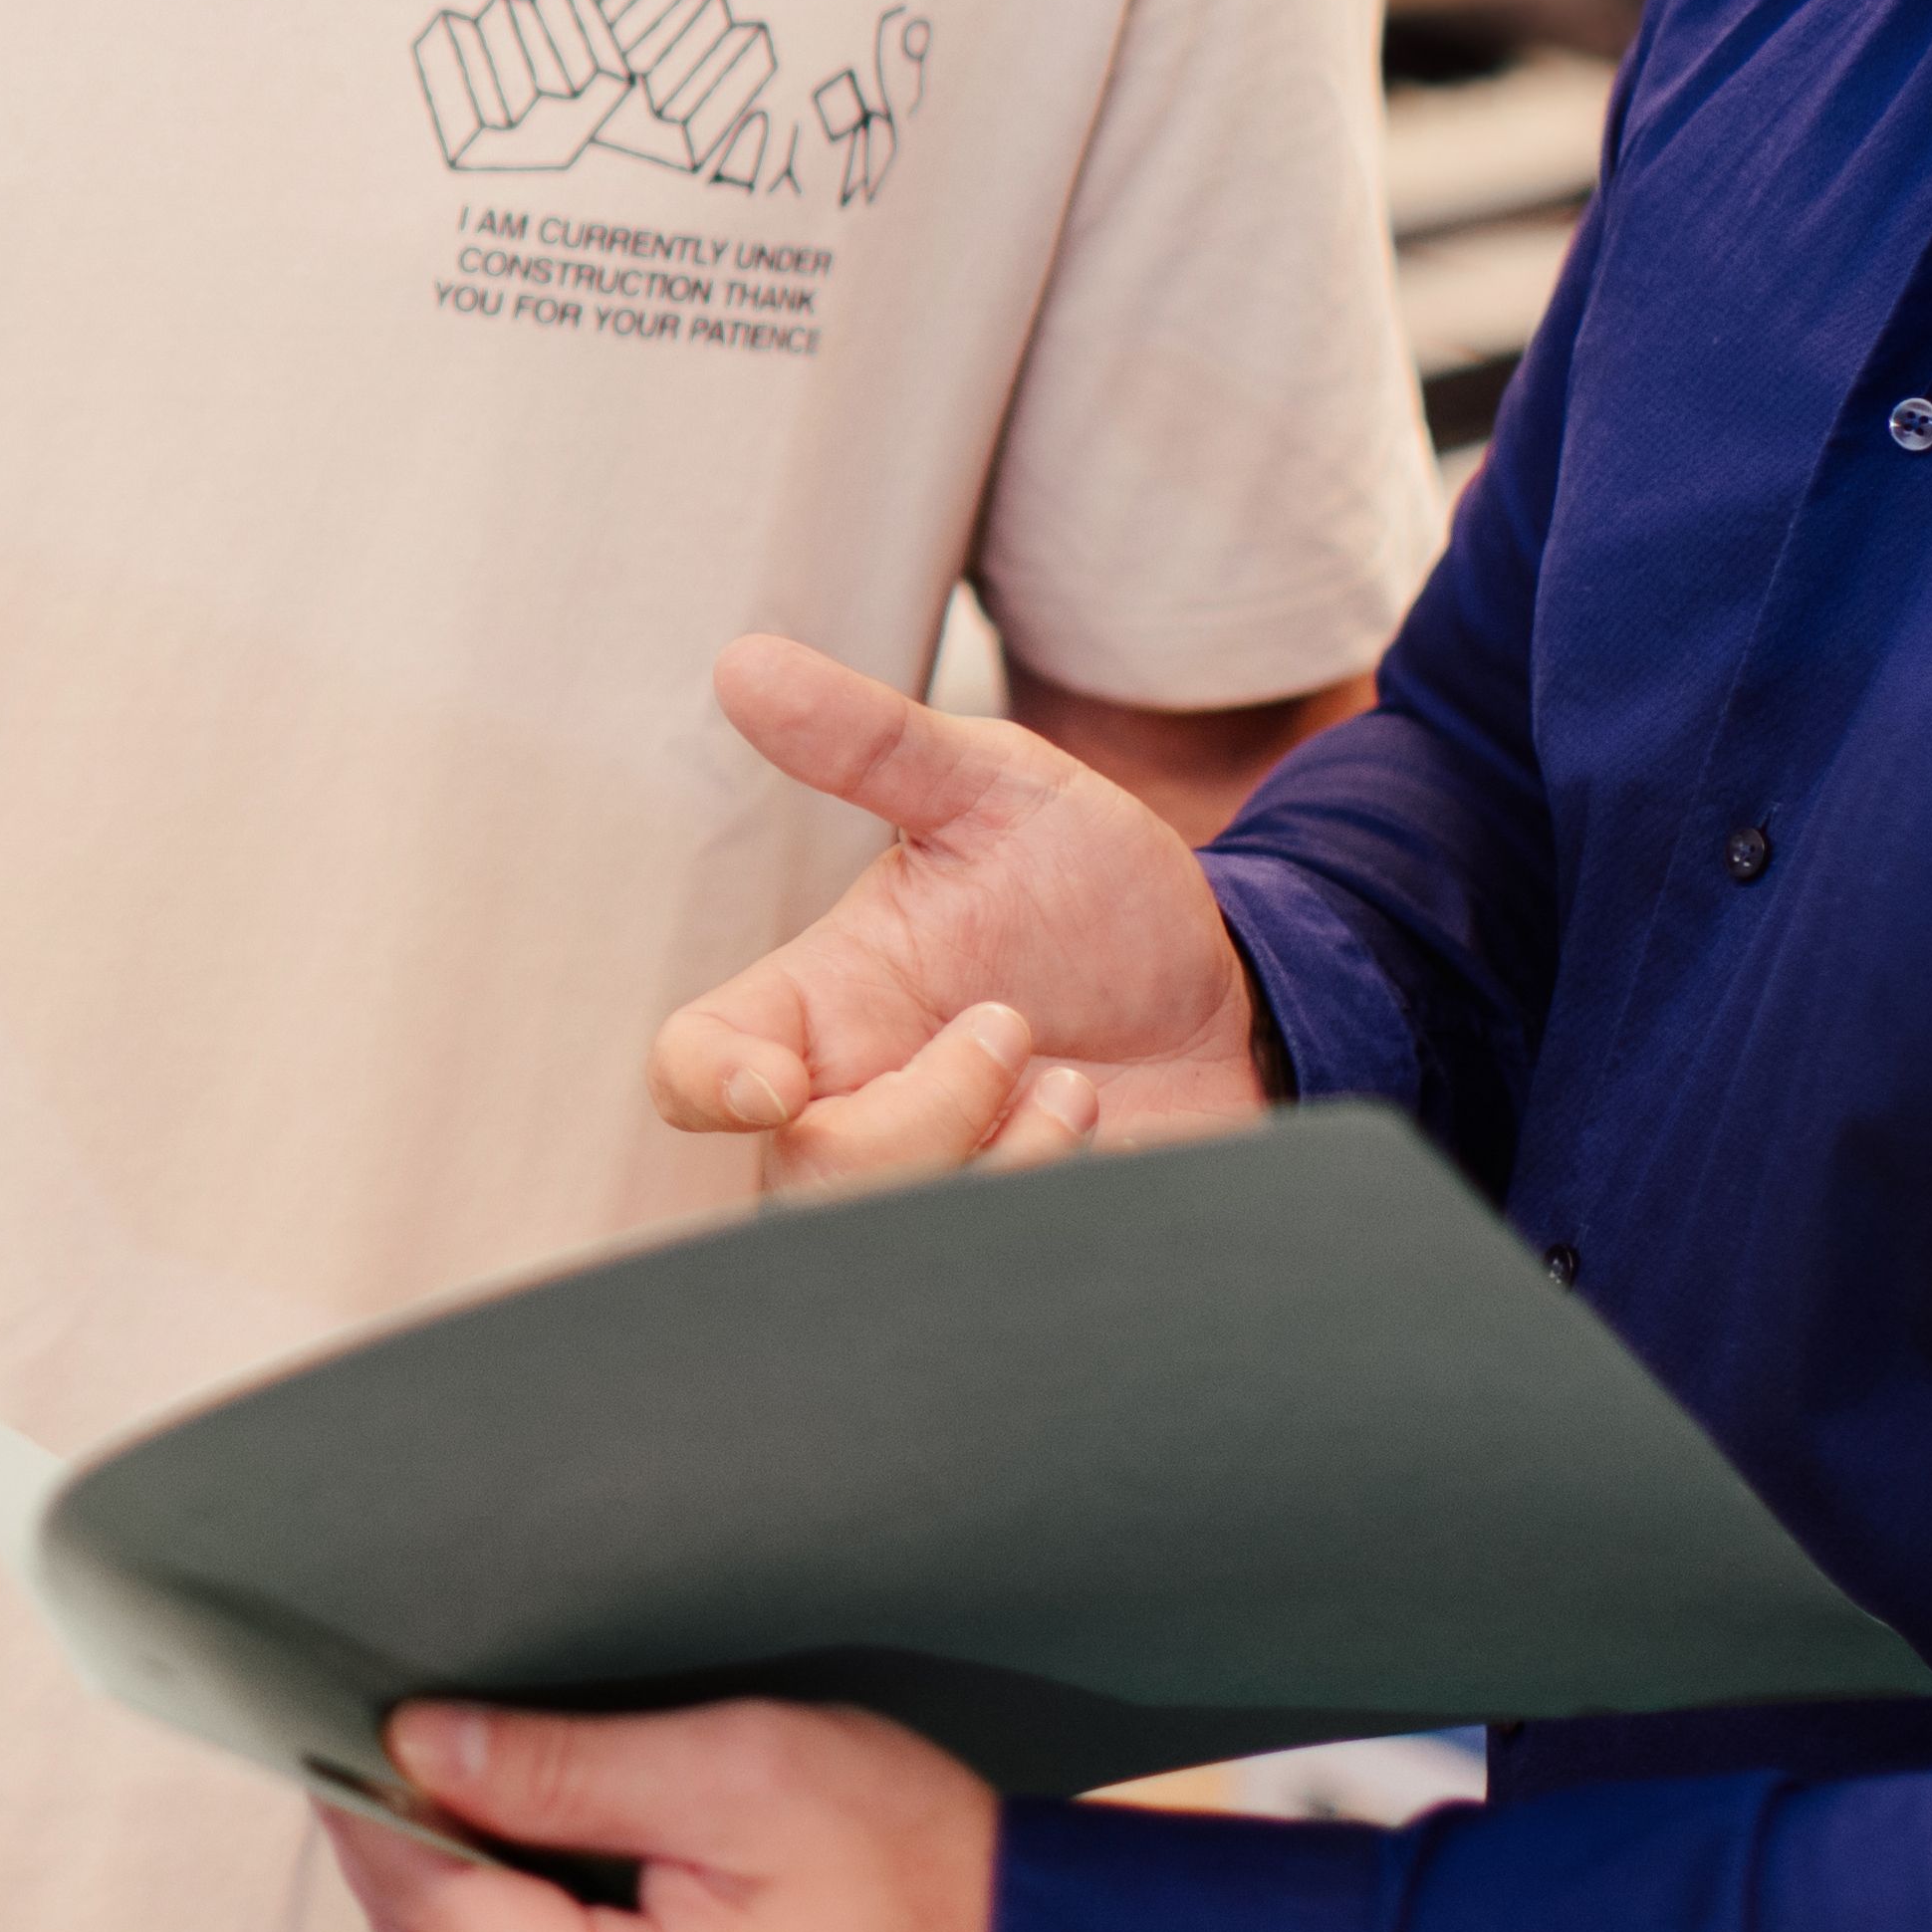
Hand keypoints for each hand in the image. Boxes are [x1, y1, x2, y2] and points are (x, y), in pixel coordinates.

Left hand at [320, 1700, 998, 1931]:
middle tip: (379, 1725)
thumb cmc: (921, 1873)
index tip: (327, 1716)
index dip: (372, 1812)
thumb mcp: (742, 1775)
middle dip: (400, 1847)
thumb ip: (565, 1768)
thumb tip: (416, 1746)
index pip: (438, 1918)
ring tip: (449, 1775)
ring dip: (447, 1896)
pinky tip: (517, 1857)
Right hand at [651, 637, 1265, 1191]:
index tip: (777, 1086)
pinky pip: (994, 1267)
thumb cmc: (1093, 891)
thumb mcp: (999, 791)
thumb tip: (746, 663)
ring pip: (899, 1232)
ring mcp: (934, 1185)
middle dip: (928, 1111)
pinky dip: (1057, 1193)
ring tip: (1069, 1082)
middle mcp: (858, 1106)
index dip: (709, 1087)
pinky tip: (1102, 1134)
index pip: (697, 1067)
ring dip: (1006, 1151)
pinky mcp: (1012, 1243)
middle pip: (806, 1176)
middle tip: (1015, 1027)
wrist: (1234, 992)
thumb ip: (875, 742)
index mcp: (826, 1003)